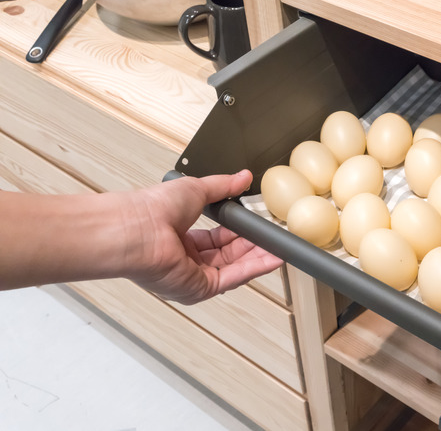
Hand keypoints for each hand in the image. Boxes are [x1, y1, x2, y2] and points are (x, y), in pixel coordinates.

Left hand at [122, 170, 282, 304]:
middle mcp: (185, 261)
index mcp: (180, 238)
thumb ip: (223, 186)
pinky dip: (254, 268)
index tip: (257, 225)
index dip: (239, 232)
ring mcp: (192, 276)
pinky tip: (272, 258)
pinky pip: (233, 278)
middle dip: (252, 245)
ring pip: (234, 268)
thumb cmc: (151, 209)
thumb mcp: (196, 188)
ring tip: (279, 245)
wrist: (136, 228)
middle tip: (274, 235)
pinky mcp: (199, 288)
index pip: (217, 238)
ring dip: (257, 256)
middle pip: (228, 255)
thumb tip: (243, 177)